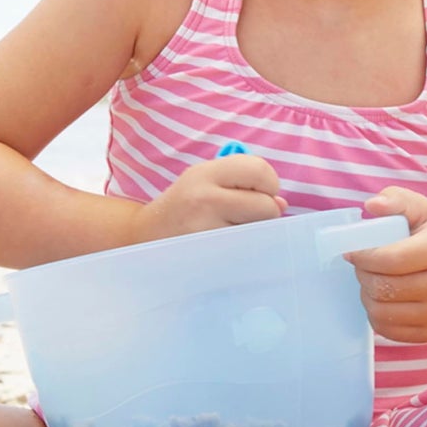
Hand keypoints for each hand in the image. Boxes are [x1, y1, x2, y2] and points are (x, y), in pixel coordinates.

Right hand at [135, 154, 286, 241]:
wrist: (143, 235)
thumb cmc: (185, 206)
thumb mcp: (204, 179)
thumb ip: (243, 183)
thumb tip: (282, 203)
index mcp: (206, 173)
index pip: (260, 170)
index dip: (269, 183)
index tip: (259, 192)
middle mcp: (205, 198)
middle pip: (266, 206)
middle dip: (265, 213)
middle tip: (246, 217)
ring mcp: (206, 230)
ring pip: (259, 232)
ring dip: (256, 233)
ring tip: (232, 231)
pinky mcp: (209, 257)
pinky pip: (246, 253)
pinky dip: (245, 251)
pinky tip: (227, 247)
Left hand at [345, 187, 426, 343]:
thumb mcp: (424, 213)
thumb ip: (398, 201)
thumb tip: (371, 206)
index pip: (390, 259)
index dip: (362, 256)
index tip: (351, 252)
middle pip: (383, 287)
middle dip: (362, 275)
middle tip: (362, 266)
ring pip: (380, 311)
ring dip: (366, 295)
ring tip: (372, 282)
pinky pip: (387, 330)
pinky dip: (375, 315)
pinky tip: (382, 299)